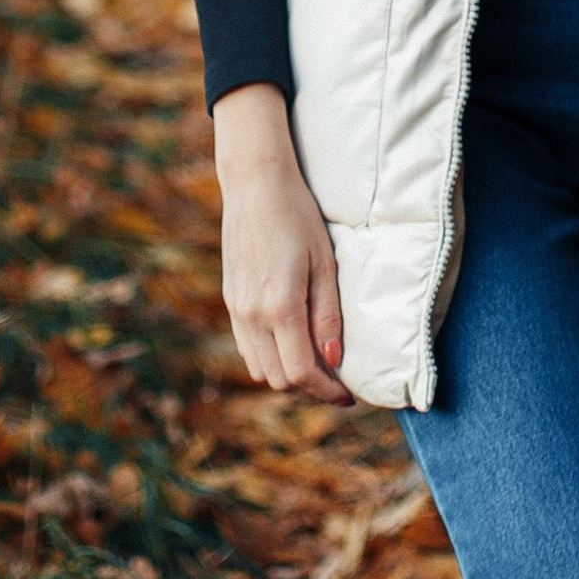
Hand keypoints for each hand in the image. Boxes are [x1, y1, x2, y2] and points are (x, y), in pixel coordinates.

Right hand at [212, 84, 351, 402]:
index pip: (302, 372)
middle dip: (309, 386)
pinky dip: (268, 357)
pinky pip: (246, 347)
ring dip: (287, 374)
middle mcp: (252, 315)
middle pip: (279, 378)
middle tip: (336, 379)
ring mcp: (236, 309)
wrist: (255, 184)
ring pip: (259, 368)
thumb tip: (333, 359)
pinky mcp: (230, 299)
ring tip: (315, 362)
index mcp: (280, 307)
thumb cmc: (297, 217)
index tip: (348, 395)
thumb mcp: (324, 264)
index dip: (327, 391)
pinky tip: (289, 342)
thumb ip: (328, 315)